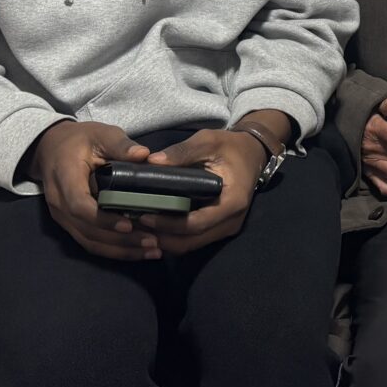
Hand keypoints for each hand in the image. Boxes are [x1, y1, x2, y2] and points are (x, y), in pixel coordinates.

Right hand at [27, 119, 159, 260]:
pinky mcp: (70, 224)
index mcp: (64, 178)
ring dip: (120, 250)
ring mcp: (62, 217)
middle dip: (120, 240)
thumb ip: (121, 145)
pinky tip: (136, 251)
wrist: (52, 148)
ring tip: (151, 251)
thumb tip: (144, 154)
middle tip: (152, 243)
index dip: (103, 219)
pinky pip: (90, 242)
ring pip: (89, 242)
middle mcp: (59, 203)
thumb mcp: (101, 134)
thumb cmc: (80, 140)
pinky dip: (113, 250)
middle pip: (87, 230)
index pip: (80, 206)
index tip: (129, 225)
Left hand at [141, 112, 293, 254]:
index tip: (144, 216)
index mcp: (232, 201)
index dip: (169, 224)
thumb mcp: (208, 141)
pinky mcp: (219, 229)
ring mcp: (227, 228)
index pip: (197, 224)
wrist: (252, 154)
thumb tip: (152, 162)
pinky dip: (173, 237)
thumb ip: (182, 152)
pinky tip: (155, 227)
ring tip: (139, 227)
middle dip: (161, 237)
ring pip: (190, 245)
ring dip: (165, 240)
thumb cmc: (230, 146)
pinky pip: (193, 240)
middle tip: (133, 225)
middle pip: (191, 241)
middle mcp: (231, 221)